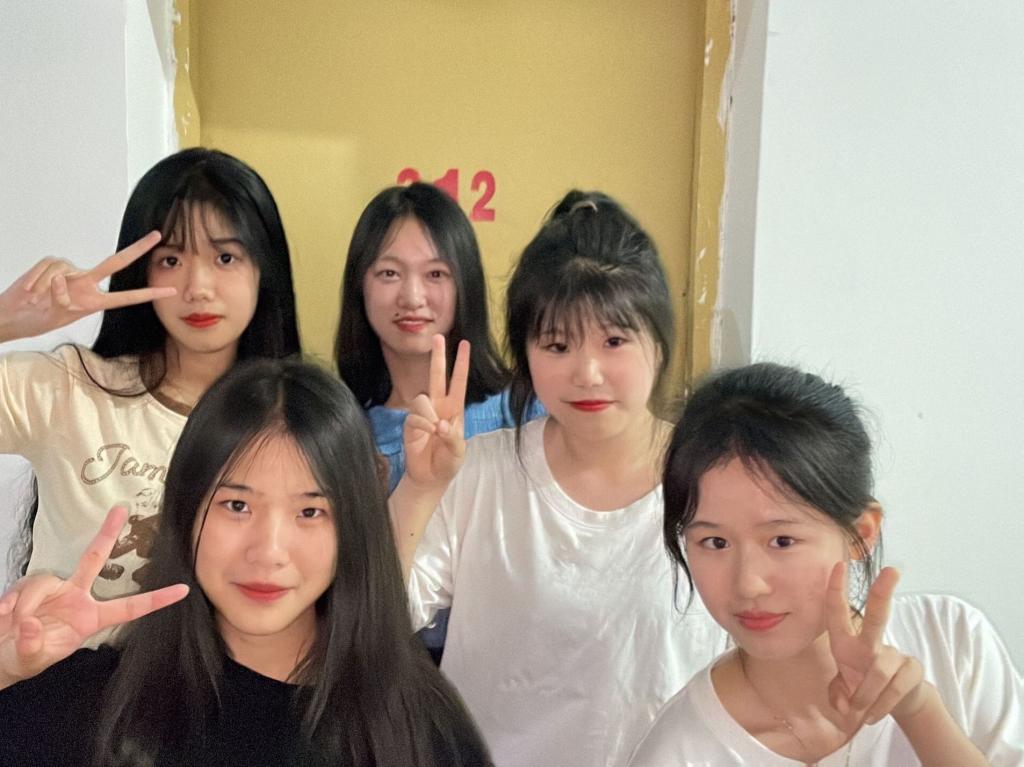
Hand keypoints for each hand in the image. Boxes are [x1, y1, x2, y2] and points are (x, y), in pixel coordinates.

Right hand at [0, 231, 173, 342]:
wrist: (14, 315)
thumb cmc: (38, 317)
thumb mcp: (59, 314)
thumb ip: (65, 300)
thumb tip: (63, 280)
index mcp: (94, 301)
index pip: (126, 297)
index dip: (148, 294)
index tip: (172, 291)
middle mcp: (86, 282)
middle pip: (115, 262)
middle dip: (138, 249)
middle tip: (158, 235)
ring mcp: (70, 271)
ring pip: (65, 272)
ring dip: (48, 288)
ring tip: (37, 299)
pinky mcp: (52, 264)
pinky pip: (48, 268)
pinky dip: (36, 280)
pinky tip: (30, 291)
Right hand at [0, 506, 187, 686]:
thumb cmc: (26, 657)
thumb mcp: (33, 659)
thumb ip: (33, 645)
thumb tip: (31, 623)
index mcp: (90, 618)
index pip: (130, 607)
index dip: (156, 599)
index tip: (184, 589)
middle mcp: (75, 597)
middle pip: (94, 559)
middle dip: (107, 533)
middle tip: (120, 509)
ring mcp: (52, 590)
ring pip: (44, 582)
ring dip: (27, 603)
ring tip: (13, 623)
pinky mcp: (26, 588)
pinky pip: (21, 589)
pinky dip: (10, 603)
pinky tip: (2, 616)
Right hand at [402, 334, 469, 489]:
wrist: (429, 478)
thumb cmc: (448, 463)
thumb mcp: (457, 452)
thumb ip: (452, 438)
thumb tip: (440, 424)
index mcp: (455, 409)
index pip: (458, 382)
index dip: (461, 363)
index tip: (464, 344)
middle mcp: (438, 407)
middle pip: (437, 376)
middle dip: (438, 357)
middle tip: (438, 337)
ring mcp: (423, 414)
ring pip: (422, 398)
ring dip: (428, 413)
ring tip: (434, 431)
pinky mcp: (410, 423)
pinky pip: (413, 416)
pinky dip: (420, 425)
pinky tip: (425, 434)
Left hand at [825, 562, 925, 730]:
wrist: (895, 703)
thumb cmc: (862, 686)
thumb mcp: (842, 690)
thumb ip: (836, 694)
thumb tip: (842, 703)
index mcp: (847, 642)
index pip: (838, 612)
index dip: (836, 590)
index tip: (838, 565)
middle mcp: (871, 643)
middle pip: (878, 615)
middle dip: (883, 593)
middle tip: (892, 570)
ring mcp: (895, 654)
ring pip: (879, 672)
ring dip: (865, 696)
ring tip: (859, 712)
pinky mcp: (912, 670)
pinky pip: (894, 689)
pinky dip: (879, 707)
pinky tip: (871, 716)